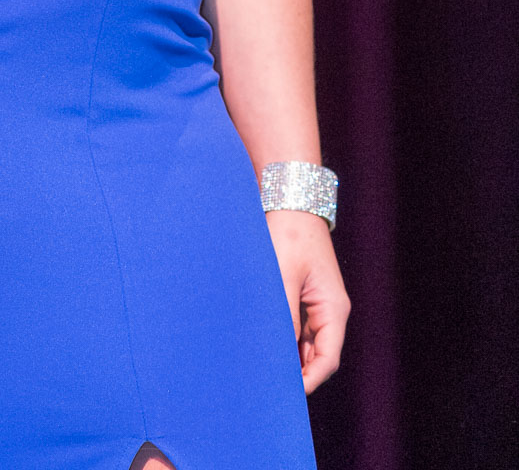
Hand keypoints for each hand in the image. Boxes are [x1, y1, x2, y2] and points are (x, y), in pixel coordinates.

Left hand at [266, 210, 350, 392]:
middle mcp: (330, 310)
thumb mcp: (283, 275)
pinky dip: (286, 338)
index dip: (309, 380)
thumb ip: (284, 315)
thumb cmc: (288, 234)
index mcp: (333, 309)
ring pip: (307, 343)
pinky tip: (266, 343)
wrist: (291, 201)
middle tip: (269, 386)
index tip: (287, 394)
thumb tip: (280, 352)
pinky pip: (298, 327)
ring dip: (290, 355)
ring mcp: (317, 303)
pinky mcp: (304, 295)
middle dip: (298, 371)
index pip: (327, 358)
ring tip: (264, 368)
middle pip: (318, 355)